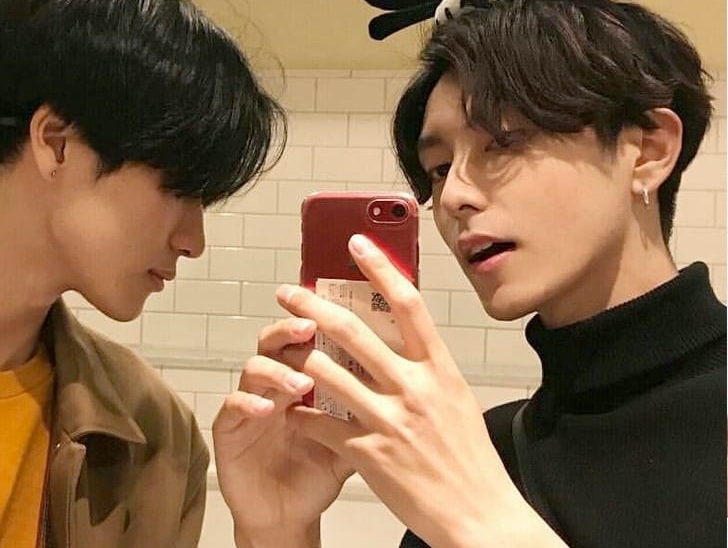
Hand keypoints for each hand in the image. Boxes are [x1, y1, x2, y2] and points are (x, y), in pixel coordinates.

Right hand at [212, 318, 352, 547]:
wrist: (287, 517)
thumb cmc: (315, 476)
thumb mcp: (352, 443)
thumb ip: (368, 412)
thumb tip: (407, 385)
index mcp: (303, 380)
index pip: (307, 340)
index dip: (318, 321)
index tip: (340, 310)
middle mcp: (274, 385)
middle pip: (275, 341)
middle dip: (290, 329)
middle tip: (309, 328)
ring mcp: (249, 404)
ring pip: (253, 368)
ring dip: (276, 371)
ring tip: (299, 383)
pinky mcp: (229, 429)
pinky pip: (233, 406)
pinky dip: (248, 403)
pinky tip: (265, 409)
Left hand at [275, 235, 564, 547]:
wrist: (479, 517)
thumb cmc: (470, 462)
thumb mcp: (457, 403)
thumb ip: (427, 371)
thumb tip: (400, 341)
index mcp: (440, 371)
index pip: (407, 305)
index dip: (379, 268)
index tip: (356, 243)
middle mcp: (415, 388)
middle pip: (353, 331)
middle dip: (313, 305)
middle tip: (289, 292)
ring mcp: (390, 420)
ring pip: (327, 373)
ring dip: (298, 357)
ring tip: (281, 349)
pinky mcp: (368, 452)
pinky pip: (320, 422)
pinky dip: (302, 413)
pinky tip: (292, 409)